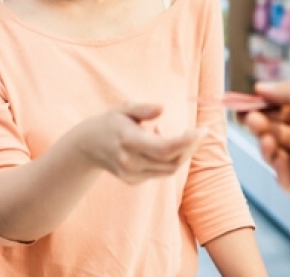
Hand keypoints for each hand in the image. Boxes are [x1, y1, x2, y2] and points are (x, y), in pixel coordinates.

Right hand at [76, 103, 206, 184]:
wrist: (86, 147)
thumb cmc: (110, 122)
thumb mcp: (124, 108)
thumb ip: (143, 108)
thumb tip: (162, 108)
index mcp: (129, 141)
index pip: (165, 148)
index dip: (188, 142)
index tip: (203, 130)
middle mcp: (130, 162)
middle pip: (172, 161)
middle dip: (191, 147)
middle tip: (199, 131)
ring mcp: (131, 174)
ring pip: (169, 169)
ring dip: (181, 153)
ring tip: (168, 132)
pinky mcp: (133, 181)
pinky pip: (160, 171)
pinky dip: (168, 158)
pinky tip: (156, 141)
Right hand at [241, 79, 289, 206]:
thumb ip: (288, 92)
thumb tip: (258, 88)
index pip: (285, 113)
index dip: (264, 109)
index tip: (242, 105)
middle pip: (282, 135)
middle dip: (263, 127)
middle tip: (248, 120)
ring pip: (284, 160)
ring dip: (271, 149)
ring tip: (267, 139)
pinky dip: (282, 174)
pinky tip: (279, 159)